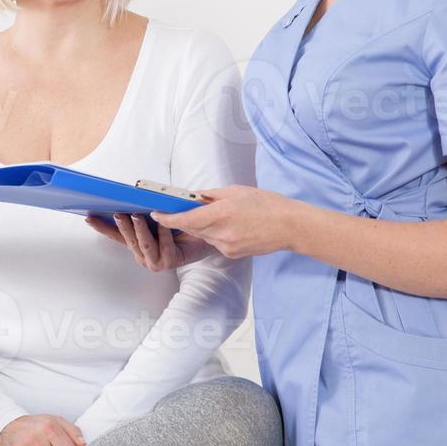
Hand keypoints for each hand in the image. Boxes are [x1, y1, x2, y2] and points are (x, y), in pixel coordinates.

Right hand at [86, 212, 214, 270]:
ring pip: (144, 244)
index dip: (102, 227)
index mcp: (137, 244)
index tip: (88, 217)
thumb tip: (131, 197)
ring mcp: (155, 261)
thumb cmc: (180, 226)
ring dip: (139, 230)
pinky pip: (165, 245)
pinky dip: (164, 233)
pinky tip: (163, 222)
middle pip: (129, 239)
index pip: (115, 235)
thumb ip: (145, 212)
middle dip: (122, 225)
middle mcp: (143, 255)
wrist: (204, 236)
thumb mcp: (158, 217)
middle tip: (118, 212)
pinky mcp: (170, 262)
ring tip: (136, 215)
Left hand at [149, 185, 304, 259]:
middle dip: (183, 219)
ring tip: (212, 214)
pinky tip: (228, 225)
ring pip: (203, 236)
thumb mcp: (236, 191)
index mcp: (221, 214)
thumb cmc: (266, 204)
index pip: (185, 219)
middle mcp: (221, 234)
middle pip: (191, 228)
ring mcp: (226, 247)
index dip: (168, 217)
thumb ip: (210, 195)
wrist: (289, 226)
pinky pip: (215, 242)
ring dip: (201, 226)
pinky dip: (215, 233)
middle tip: (177, 209)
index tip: (156, 213)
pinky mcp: (232, 254)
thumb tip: (192, 197)